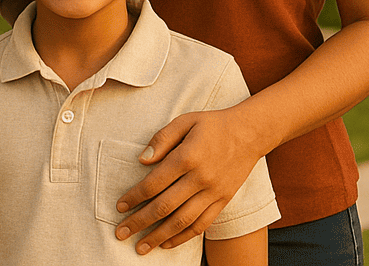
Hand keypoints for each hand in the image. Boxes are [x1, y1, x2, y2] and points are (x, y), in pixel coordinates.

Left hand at [114, 109, 259, 254]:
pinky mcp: (223, 201)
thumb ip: (162, 138)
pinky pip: (201, 225)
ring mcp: (213, 193)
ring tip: (141, 247)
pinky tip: (167, 244)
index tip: (120, 206)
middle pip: (165, 206)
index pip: (155, 183)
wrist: (249, 133)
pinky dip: (183, 237)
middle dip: (140, 222)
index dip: (135, 196)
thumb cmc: (213, 125)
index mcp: (187, 156)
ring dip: (159, 237)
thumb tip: (142, 160)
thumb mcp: (185, 121)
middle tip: (121, 233)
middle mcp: (200, 178)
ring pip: (182, 221)